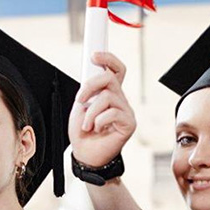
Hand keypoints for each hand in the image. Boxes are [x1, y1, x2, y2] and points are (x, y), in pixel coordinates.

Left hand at [68, 52, 136, 166]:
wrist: (85, 154)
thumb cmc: (83, 132)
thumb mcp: (80, 106)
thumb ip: (88, 91)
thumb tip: (92, 76)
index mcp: (108, 93)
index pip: (115, 70)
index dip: (108, 59)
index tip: (94, 56)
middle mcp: (119, 99)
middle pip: (109, 78)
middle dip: (91, 85)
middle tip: (80, 99)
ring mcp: (126, 110)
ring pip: (107, 97)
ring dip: (91, 112)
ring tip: (87, 124)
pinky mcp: (129, 123)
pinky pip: (112, 113)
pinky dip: (98, 121)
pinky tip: (98, 129)